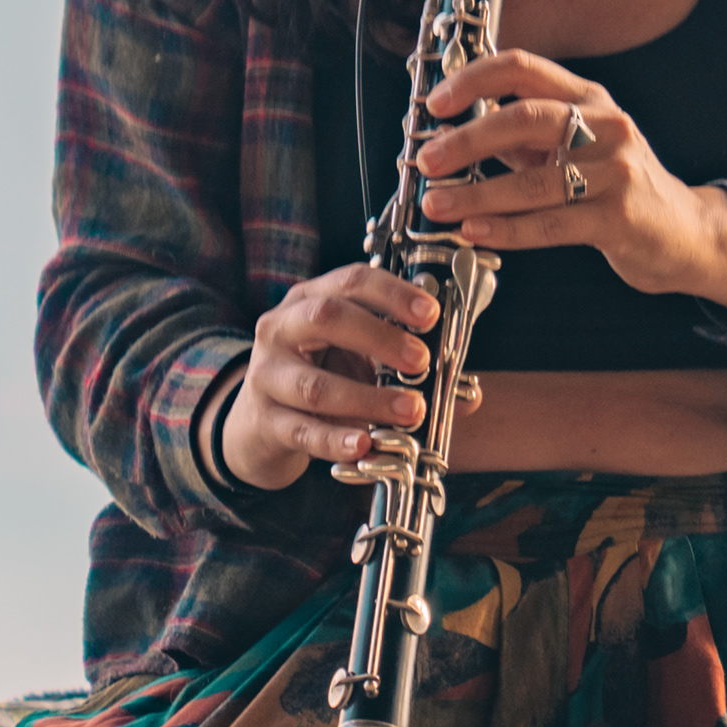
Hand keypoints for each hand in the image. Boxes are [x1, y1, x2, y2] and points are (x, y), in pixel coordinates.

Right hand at [220, 261, 440, 489]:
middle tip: (422, 362)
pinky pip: (303, 432)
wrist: (260, 425)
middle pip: (326, 318)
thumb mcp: (359, 361)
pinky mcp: (264, 421)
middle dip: (380, 338)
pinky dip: (337, 440)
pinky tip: (365, 445)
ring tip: (411, 411)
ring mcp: (267, 376)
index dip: (392, 293)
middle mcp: (281, 329)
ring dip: (368, 399)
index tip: (431, 314)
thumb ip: (405, 367)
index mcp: (309, 300)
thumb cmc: (321, 378)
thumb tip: (467, 393)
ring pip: (315, 384)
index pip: (351, 281)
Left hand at [415, 49, 726, 312]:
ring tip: (438, 204)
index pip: (523, 67)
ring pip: (534, 179)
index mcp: (587, 98)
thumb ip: (520, 139)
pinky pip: (552, 223)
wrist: (685, 232)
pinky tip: (475, 230)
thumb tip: (449, 134)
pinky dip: (507, 228)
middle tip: (427, 159)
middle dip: (467, 139)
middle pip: (525, 118)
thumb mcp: (574, 147)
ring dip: (476, 193)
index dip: (473, 80)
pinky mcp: (620, 218)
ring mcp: (616, 171)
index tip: (435, 103)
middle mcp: (606, 125)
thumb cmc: (617, 187)